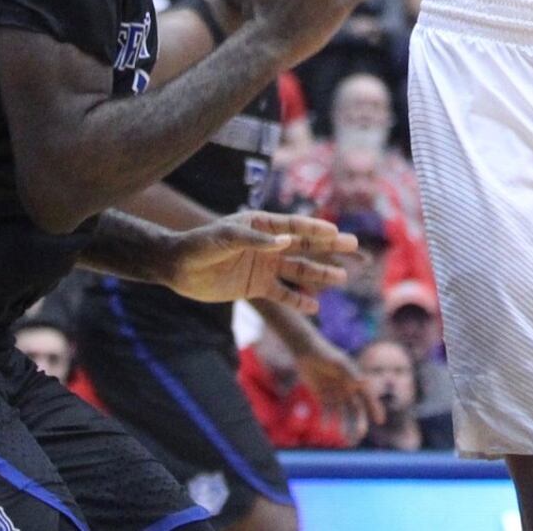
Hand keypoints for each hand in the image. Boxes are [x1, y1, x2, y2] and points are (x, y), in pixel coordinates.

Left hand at [160, 210, 354, 311]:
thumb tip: (285, 242)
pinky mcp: (256, 287)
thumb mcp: (224, 238)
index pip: (294, 227)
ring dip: (319, 274)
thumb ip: (255, 240)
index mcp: (261, 226)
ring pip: (298, 271)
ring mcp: (264, 266)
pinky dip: (298, 301)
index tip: (337, 232)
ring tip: (342, 279)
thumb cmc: (200, 245)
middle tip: (354, 246)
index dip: (316, 229)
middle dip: (329, 247)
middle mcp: (267, 245)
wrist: (178, 268)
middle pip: (304, 246)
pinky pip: (282, 295)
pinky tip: (315, 308)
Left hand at [296, 336, 384, 437]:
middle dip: (359, 422)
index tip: (380, 421)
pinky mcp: (323, 397)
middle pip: (356, 410)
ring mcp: (335, 394)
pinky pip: (327, 412)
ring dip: (345, 426)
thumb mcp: (339, 363)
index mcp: (355, 380)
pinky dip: (327, 419)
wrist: (306, 352)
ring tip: (347, 440)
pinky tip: (326, 426)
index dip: (375, 408)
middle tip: (359, 435)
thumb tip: (364, 382)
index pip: (368, 397)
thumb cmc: (325, 354)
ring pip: (343, 415)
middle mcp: (347, 389)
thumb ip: (351, 373)